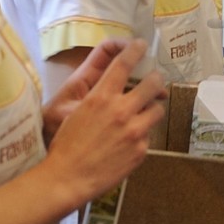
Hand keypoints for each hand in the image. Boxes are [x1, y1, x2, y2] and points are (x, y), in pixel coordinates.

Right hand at [42, 39, 166, 209]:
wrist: (68, 178)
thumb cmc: (66, 145)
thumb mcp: (76, 112)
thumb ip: (99, 99)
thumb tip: (113, 92)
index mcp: (101, 96)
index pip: (123, 64)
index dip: (135, 50)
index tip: (142, 45)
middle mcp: (121, 110)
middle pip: (152, 83)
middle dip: (155, 80)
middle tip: (154, 81)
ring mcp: (135, 131)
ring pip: (157, 109)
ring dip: (151, 109)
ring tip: (143, 115)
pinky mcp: (141, 150)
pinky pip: (148, 136)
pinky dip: (142, 136)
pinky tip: (128, 143)